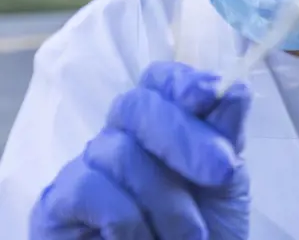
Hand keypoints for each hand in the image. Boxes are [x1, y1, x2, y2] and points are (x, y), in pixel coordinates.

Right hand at [29, 62, 250, 239]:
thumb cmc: (205, 230)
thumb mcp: (225, 181)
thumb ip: (226, 133)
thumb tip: (235, 86)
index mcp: (159, 125)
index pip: (158, 80)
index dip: (182, 81)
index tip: (211, 94)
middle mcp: (119, 137)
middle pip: (137, 105)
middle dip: (185, 138)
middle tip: (222, 173)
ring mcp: (87, 167)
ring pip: (120, 152)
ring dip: (167, 201)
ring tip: (191, 234)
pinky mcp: (57, 202)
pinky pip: (90, 188)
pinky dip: (128, 219)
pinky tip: (144, 238)